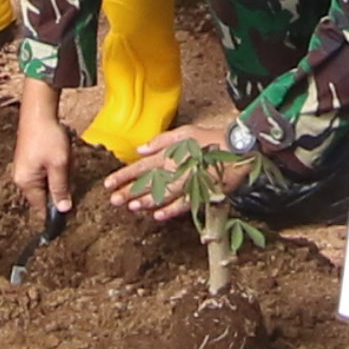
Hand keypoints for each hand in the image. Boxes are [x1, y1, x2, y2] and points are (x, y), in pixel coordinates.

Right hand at [10, 88, 76, 219]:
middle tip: (68, 167)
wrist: (38, 112)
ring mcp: (25, 169)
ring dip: (61, 172)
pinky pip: (47, 171)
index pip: (42, 207)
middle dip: (62, 183)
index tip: (72, 203)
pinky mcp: (30, 160)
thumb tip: (63, 210)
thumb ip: (60, 188)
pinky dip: (57, 164)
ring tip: (64, 156)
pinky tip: (60, 152)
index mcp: (26, 183)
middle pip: (47, 193)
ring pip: (49, 181)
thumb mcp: (59, 165)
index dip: (58, 208)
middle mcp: (22, 179)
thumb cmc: (47, 138)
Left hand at [104, 119, 236, 217]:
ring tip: (131, 208)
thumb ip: (161, 140)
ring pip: (163, 195)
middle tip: (113, 200)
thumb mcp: (185, 132)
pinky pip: (183, 204)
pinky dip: (170, 211)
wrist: (240, 149)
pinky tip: (157, 216)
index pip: (141, 166)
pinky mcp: (202, 193)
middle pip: (148, 183)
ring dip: (146, 202)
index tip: (108, 184)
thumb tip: (139, 149)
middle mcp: (176, 169)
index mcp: (170, 154)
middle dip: (129, 192)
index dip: (124, 175)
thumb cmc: (212, 139)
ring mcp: (188, 182)